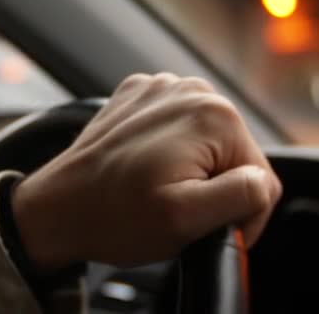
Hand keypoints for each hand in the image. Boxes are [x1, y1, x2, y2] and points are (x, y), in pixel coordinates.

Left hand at [12, 73, 281, 271]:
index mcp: (213, 117)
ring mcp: (162, 89)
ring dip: (192, 170)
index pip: (260, 177)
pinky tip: (145, 168)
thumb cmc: (114, 216)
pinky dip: (169, 151)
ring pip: (208, 143)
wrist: (57, 209)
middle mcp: (191, 91)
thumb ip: (242, 196)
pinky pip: (178, 130)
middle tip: (174, 207)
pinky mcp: (139, 97)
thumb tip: (260, 181)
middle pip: (234, 156)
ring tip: (155, 188)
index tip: (207, 228)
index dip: (241, 214)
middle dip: (213, 188)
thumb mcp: (187, 219)